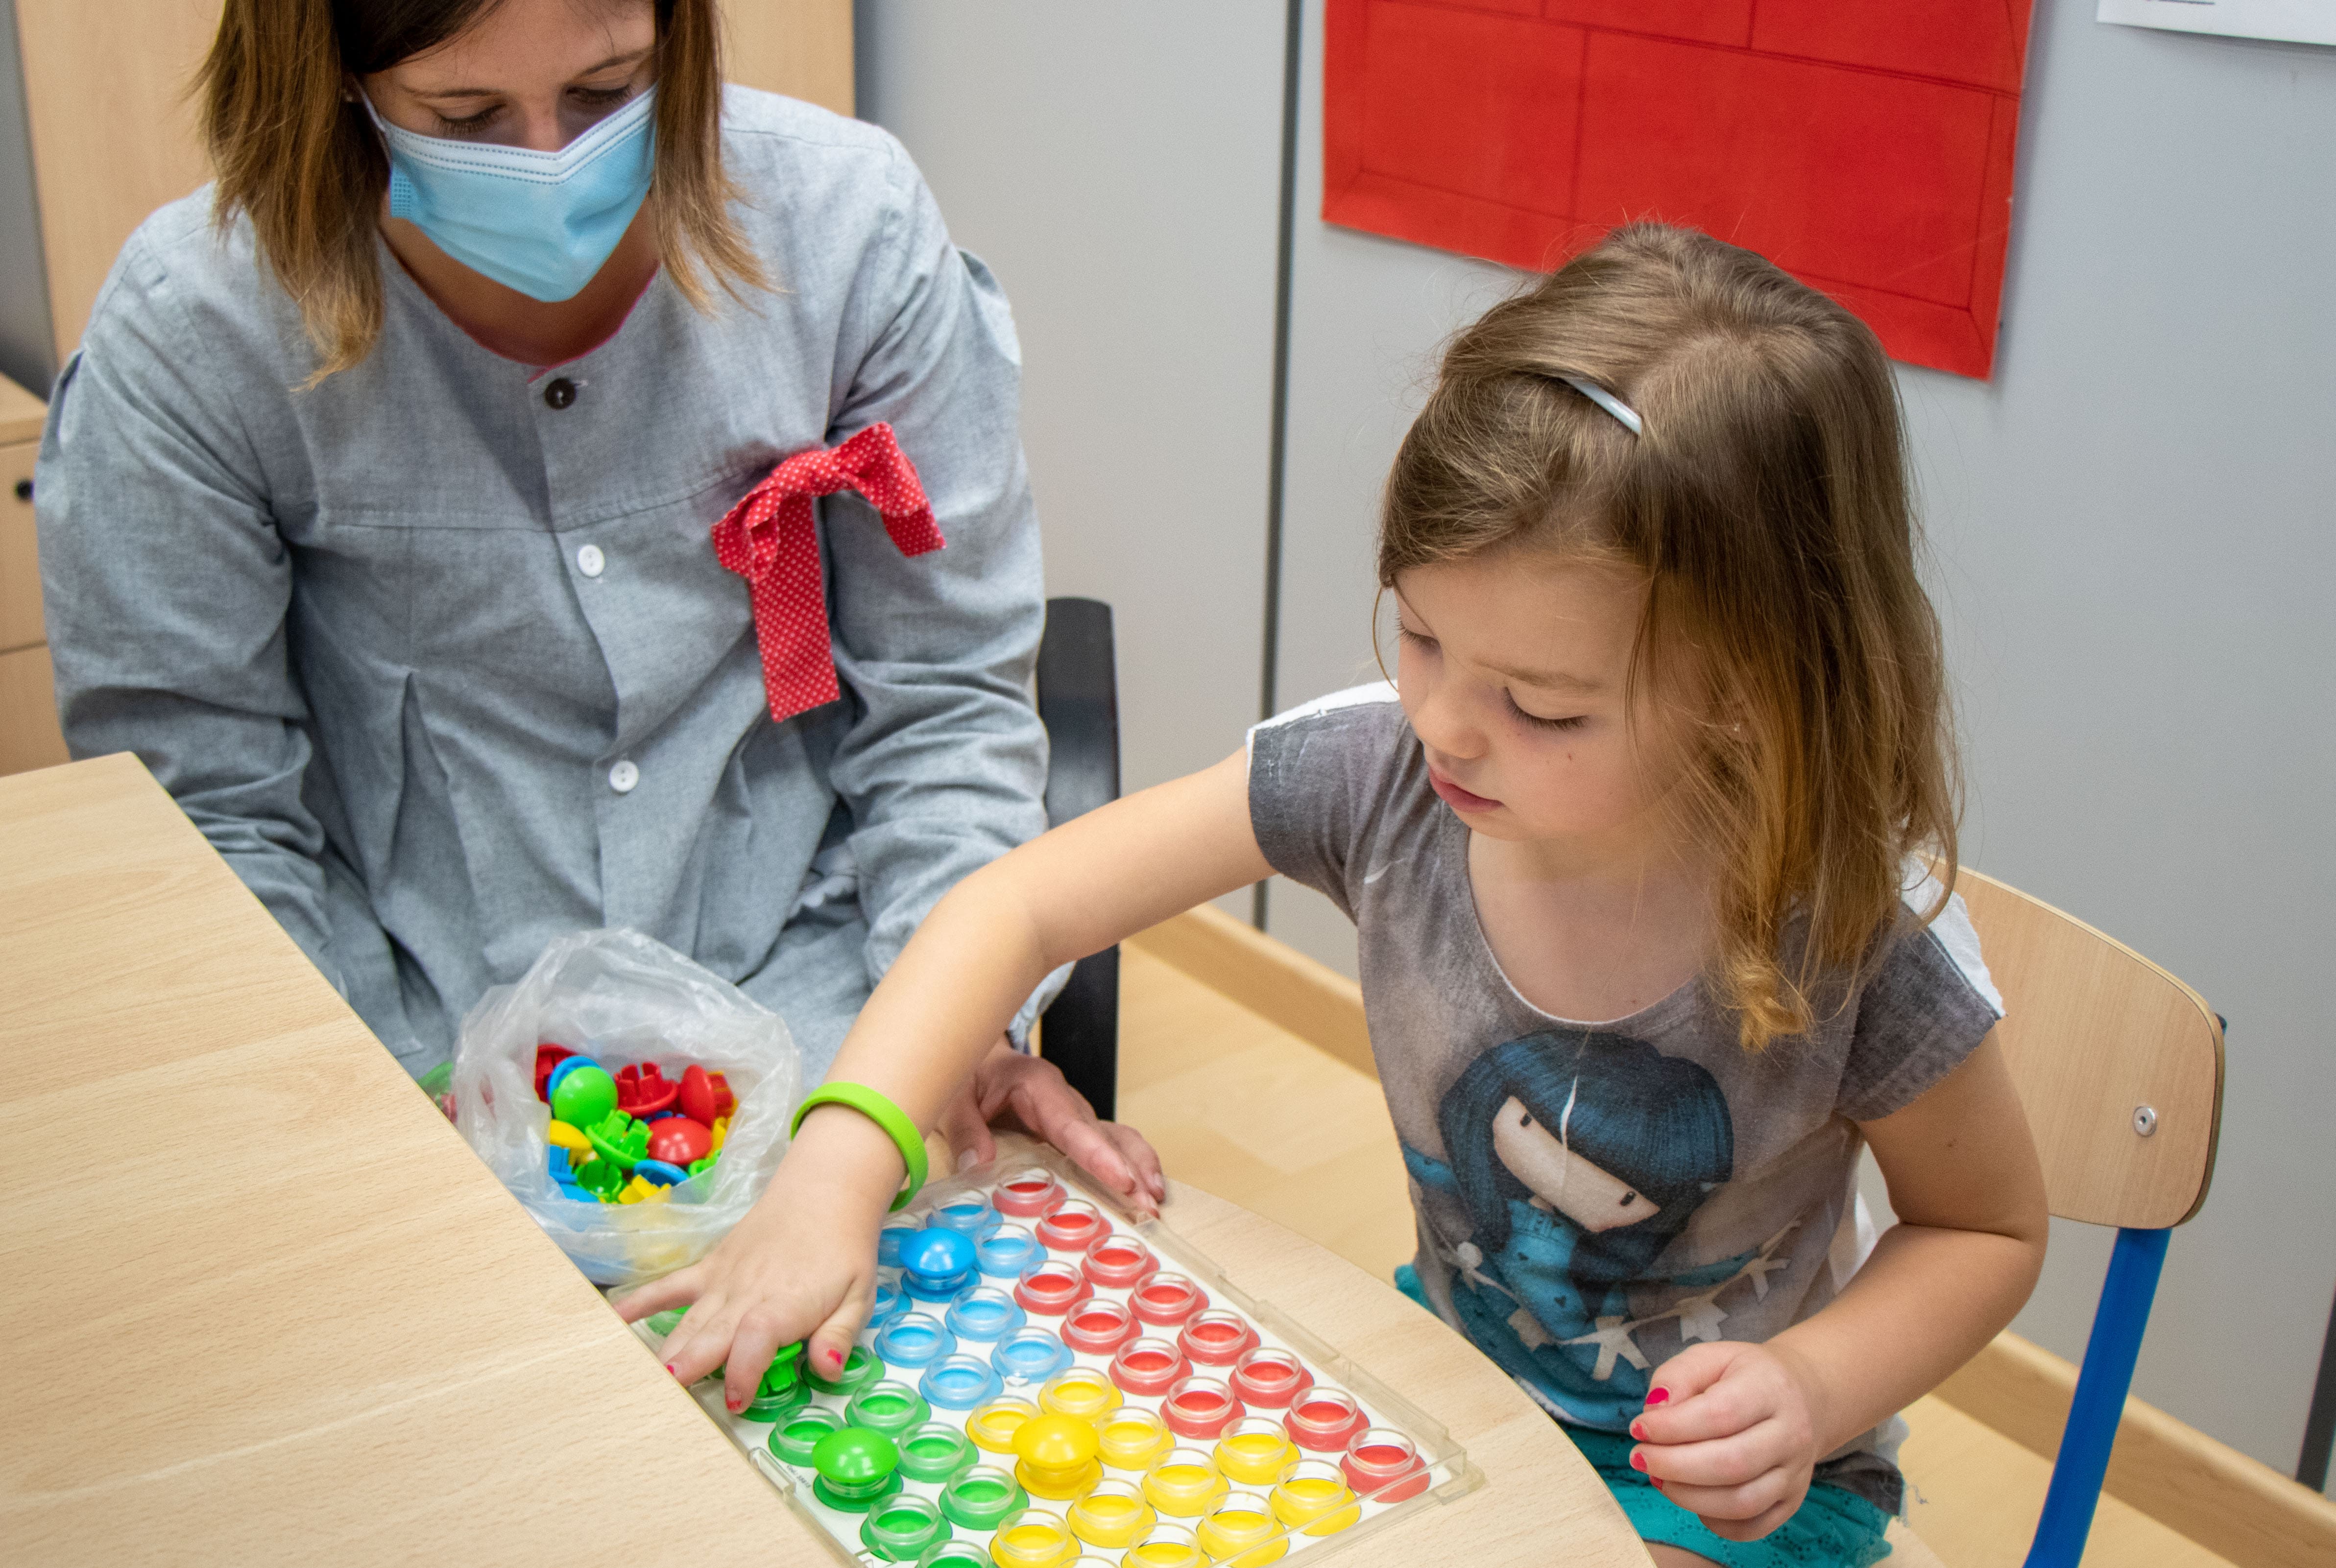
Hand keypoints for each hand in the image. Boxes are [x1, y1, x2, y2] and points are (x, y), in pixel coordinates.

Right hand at [613, 1106, 895, 1413]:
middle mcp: (743, 1297)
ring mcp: (721, 1283)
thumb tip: (827, 1369)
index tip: (736, 1404)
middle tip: (662, 1409)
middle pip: (707, 1342)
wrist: (825, 1193)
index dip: (740, 1377)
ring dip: (664, 1356)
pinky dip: (639, 1304)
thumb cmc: (844, 1250)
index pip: (751, 1346)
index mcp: (780, 1307)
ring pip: (686, 1326)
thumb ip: (839, 1335)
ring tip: (634, 1387)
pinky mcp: (709, 1269)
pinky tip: (611, 1324)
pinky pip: (669, 1288)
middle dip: (684, 1377)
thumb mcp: (859, 1296)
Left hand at [938, 1037, 1165, 1218]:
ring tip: (1154, 1203)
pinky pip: (1111, 1143)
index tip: (1122, 1180)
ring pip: (1118, 1137)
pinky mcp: (1078, 1129)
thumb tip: (977, 1166)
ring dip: (1139, 1168)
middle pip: (1105, 1135)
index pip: (1072, 1126)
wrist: (981, 1057)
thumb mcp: (955, 1097)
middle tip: (1148, 1207)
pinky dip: (1131, 1164)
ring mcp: (1077, 1115)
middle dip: (1131, 1171)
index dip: (1099, 1155)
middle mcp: (1066, 1100)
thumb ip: (964, 1130)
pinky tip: (1145, 1190)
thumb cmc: (970, 1075)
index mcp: (1038, 1086)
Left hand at [1629, 1340, 1824, 1540]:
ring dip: (1688, 1496)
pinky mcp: (1791, 1502)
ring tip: (1659, 1477)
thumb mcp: (1710, 1357)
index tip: (1639, 1428)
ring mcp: (1795, 1474)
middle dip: (1674, 1465)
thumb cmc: (1744, 1376)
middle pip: (1730, 1464)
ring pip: (1741, 1502)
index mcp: (1771, 1389)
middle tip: (1640, 1457)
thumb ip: (1677, 1376)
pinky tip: (1692, 1497)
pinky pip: (1751, 1527)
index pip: (1720, 1414)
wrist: (1800, 1397)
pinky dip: (1715, 1522)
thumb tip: (1654, 1410)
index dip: (1672, 1427)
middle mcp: (1791, 1434)